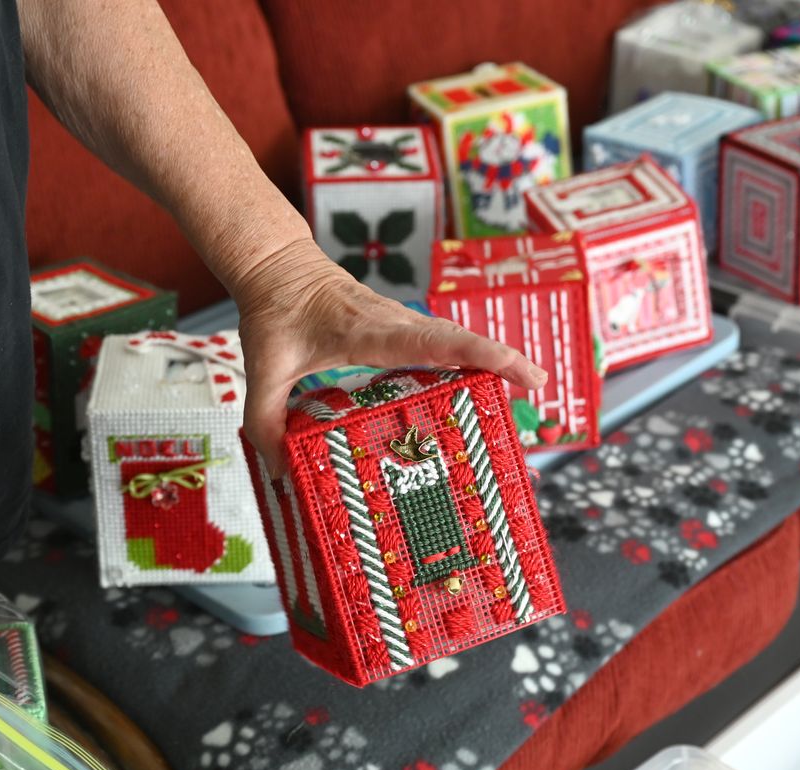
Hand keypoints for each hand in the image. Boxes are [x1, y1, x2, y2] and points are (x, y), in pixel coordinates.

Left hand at [232, 239, 547, 476]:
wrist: (278, 266)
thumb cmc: (273, 311)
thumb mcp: (262, 367)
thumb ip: (266, 420)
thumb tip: (278, 474)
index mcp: (365, 330)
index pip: (424, 340)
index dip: (467, 350)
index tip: (504, 363)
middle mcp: (392, 322)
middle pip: (456, 337)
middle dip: (500, 357)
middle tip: (538, 384)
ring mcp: (401, 321)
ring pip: (456, 336)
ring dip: (494, 356)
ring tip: (530, 384)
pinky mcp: (402, 325)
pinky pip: (445, 339)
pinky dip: (474, 354)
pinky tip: (491, 378)